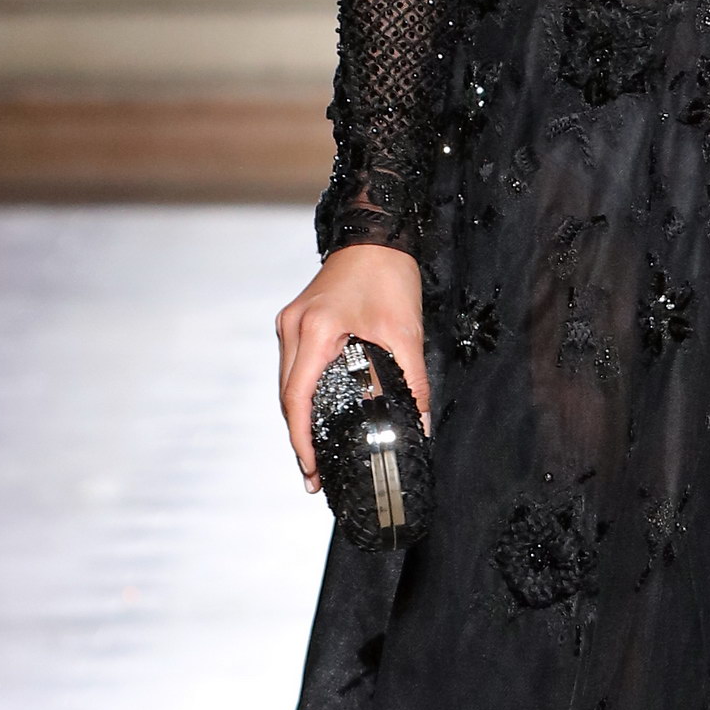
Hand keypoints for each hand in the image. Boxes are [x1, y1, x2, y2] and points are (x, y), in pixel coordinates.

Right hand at [276, 244, 427, 490]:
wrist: (376, 234)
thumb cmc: (388, 275)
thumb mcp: (406, 332)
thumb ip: (414, 383)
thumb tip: (422, 425)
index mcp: (315, 331)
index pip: (297, 399)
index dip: (302, 440)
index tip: (312, 470)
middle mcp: (293, 328)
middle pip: (287, 397)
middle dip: (300, 438)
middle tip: (316, 475)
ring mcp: (291, 323)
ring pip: (288, 384)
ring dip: (300, 418)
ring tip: (316, 453)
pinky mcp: (298, 321)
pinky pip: (295, 367)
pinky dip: (304, 395)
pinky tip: (318, 415)